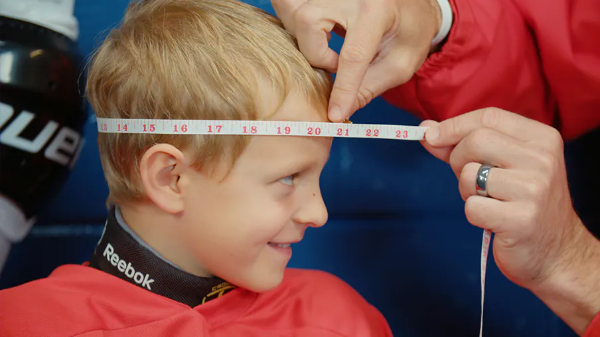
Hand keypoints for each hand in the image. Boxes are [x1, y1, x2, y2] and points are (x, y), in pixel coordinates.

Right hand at [271, 0, 441, 121]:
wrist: (412, 5)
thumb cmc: (410, 33)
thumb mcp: (399, 65)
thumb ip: (369, 87)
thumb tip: (340, 111)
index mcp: (377, 9)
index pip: (353, 54)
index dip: (342, 89)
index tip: (334, 114)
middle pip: (308, 21)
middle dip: (315, 53)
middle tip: (336, 64)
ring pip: (293, 12)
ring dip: (304, 39)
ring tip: (327, 47)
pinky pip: (289, 7)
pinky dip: (298, 27)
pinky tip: (318, 35)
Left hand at [421, 107, 599, 333]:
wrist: (556, 252)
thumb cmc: (522, 204)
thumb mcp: (501, 166)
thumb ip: (463, 145)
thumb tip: (426, 129)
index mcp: (542, 139)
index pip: (488, 116)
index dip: (454, 125)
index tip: (431, 135)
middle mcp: (542, 159)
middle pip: (475, 141)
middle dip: (457, 160)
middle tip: (470, 180)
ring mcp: (533, 189)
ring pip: (469, 174)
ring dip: (466, 191)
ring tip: (488, 201)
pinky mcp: (521, 219)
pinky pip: (472, 207)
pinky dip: (473, 214)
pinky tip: (493, 220)